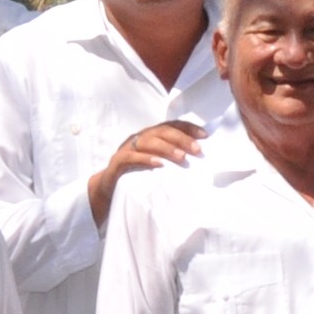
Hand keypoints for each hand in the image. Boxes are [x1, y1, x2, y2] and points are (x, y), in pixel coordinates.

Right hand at [86, 119, 207, 222]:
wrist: (108, 187)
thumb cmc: (137, 174)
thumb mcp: (157, 164)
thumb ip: (172, 159)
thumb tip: (199, 159)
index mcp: (151, 136)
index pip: (171, 126)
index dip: (188, 128)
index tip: (205, 136)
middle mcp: (140, 138)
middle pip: (162, 132)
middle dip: (181, 138)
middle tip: (198, 149)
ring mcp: (127, 148)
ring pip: (148, 142)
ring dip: (167, 148)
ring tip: (182, 157)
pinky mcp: (118, 161)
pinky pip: (131, 157)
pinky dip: (146, 159)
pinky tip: (159, 164)